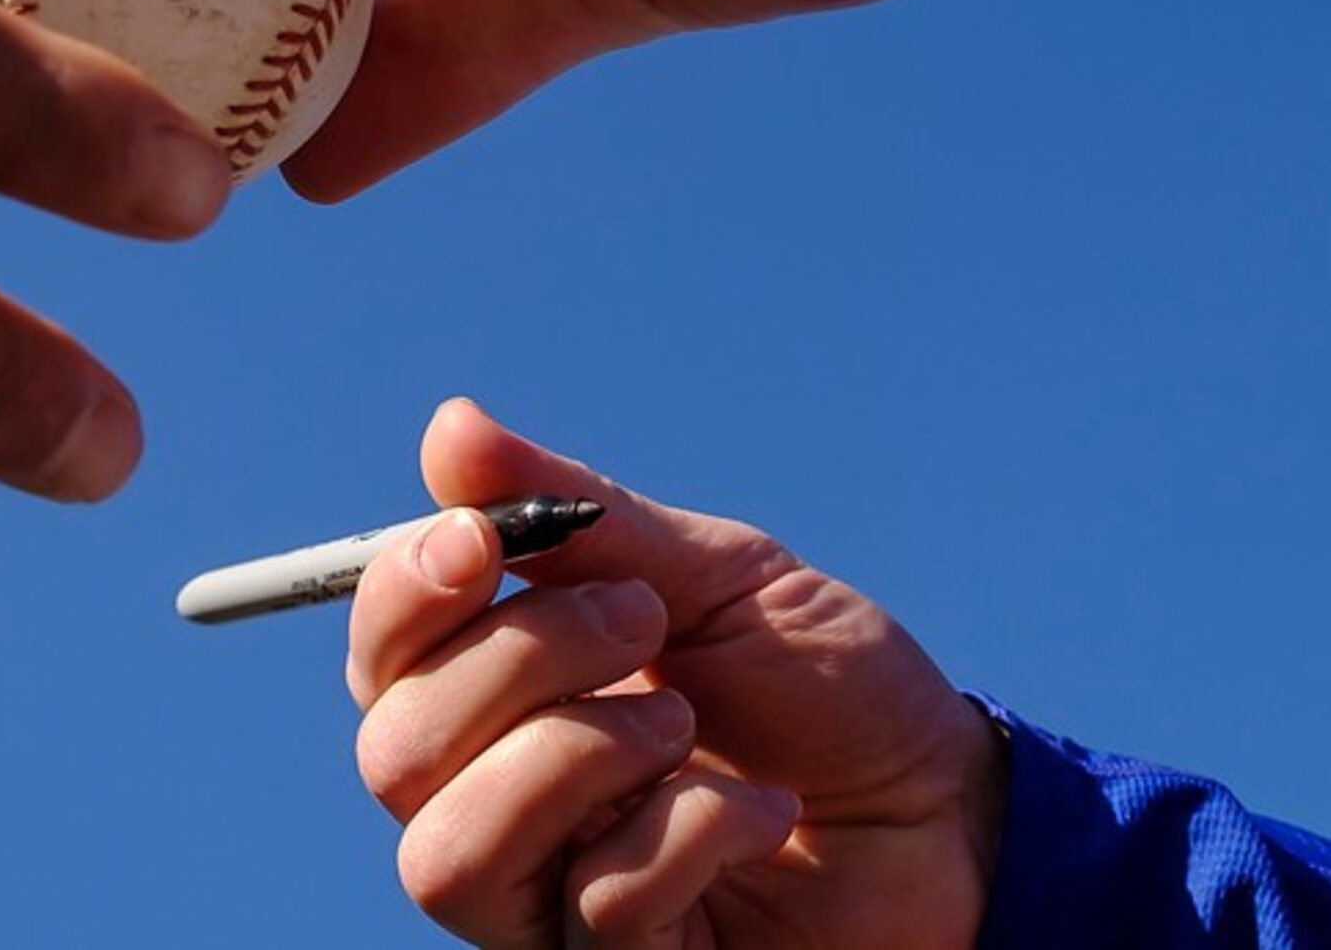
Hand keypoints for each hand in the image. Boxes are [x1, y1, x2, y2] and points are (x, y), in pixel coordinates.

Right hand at [345, 400, 1005, 946]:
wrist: (948, 807)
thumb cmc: (824, 687)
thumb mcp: (714, 573)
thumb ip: (581, 515)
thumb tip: (451, 428)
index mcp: (507, 692)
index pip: (382, 658)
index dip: (403, 597)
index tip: (482, 540)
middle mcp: (500, 799)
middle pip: (395, 753)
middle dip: (520, 662)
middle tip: (645, 621)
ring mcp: (553, 898)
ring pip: (450, 854)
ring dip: (580, 756)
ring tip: (687, 722)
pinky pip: (596, 908)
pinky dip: (690, 832)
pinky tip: (764, 810)